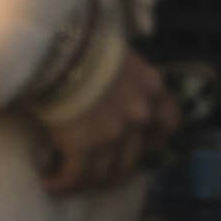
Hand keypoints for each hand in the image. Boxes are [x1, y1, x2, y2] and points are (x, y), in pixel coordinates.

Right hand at [31, 40, 175, 196]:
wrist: (55, 43)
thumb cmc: (78, 36)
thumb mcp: (112, 51)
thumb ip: (118, 74)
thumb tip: (99, 86)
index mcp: (151, 86)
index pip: (169, 122)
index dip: (155, 138)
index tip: (143, 144)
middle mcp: (140, 114)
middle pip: (134, 157)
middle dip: (114, 169)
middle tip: (95, 172)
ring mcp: (114, 133)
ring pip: (106, 172)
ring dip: (87, 182)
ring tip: (68, 182)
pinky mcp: (84, 146)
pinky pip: (76, 175)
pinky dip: (63, 183)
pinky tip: (51, 184)